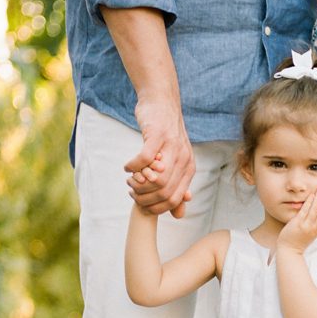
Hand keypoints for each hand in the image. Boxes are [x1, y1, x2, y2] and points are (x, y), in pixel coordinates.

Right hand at [125, 94, 194, 217]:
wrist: (162, 102)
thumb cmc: (166, 134)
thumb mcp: (176, 161)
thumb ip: (177, 187)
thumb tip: (180, 215)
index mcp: (189, 169)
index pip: (174, 200)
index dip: (156, 207)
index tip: (142, 204)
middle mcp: (184, 160)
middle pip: (164, 192)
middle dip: (144, 198)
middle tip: (133, 192)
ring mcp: (172, 147)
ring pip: (156, 179)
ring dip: (138, 184)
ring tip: (130, 180)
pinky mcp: (157, 135)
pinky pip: (144, 159)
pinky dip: (133, 166)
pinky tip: (128, 166)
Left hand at [276, 187, 316, 252]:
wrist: (289, 250)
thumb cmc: (298, 242)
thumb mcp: (310, 235)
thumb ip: (315, 226)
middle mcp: (314, 228)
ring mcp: (306, 226)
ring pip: (316, 210)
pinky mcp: (298, 224)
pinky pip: (305, 210)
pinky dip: (309, 202)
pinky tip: (311, 195)